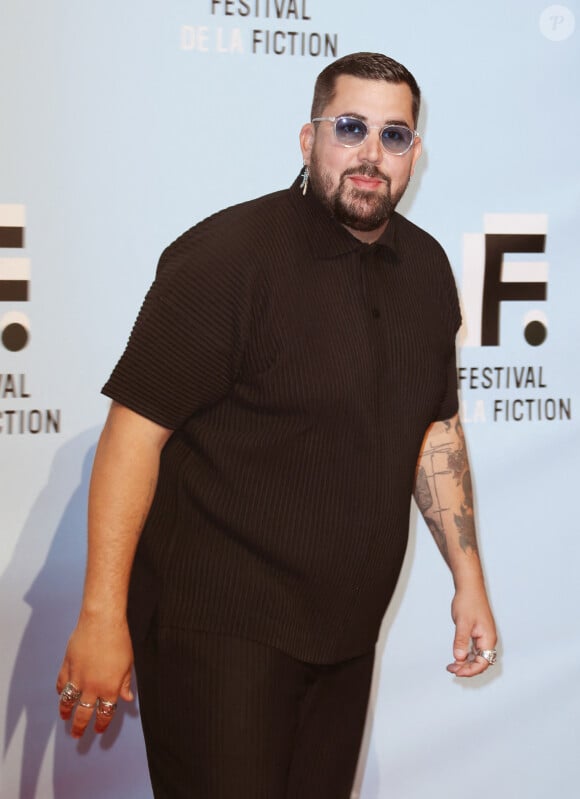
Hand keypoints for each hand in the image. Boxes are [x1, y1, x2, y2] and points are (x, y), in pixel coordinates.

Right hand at [56, 614, 133, 737]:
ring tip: (65, 718)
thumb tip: (127, 699)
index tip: (98, 730)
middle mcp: (92, 686)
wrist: (102, 621)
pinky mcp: (67, 666)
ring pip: (68, 702)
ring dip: (66, 712)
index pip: (105, 713)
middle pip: (84, 713)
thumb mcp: (128, 663)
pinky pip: (61, 684)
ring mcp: (78, 677)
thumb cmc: (119, 640)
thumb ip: (125, 683)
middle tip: (77, 735)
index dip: (101, 724)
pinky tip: (61, 695)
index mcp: (110, 688)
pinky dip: (61, 691)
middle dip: (80, 727)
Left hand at [446, 584, 496, 677]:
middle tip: (451, 669)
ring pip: (477, 657)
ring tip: (451, 666)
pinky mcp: (478, 633)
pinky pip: (474, 650)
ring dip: (465, 663)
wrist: (469, 587)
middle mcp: (488, 639)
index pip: (483, 662)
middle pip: (481, 662)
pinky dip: (465, 655)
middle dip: (467, 669)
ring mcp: (483, 637)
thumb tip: (458, 658)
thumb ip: (461, 641)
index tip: (457, 672)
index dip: (470, 670)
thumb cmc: (468, 601)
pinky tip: (456, 657)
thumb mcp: (463, 622)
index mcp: (488, 638)